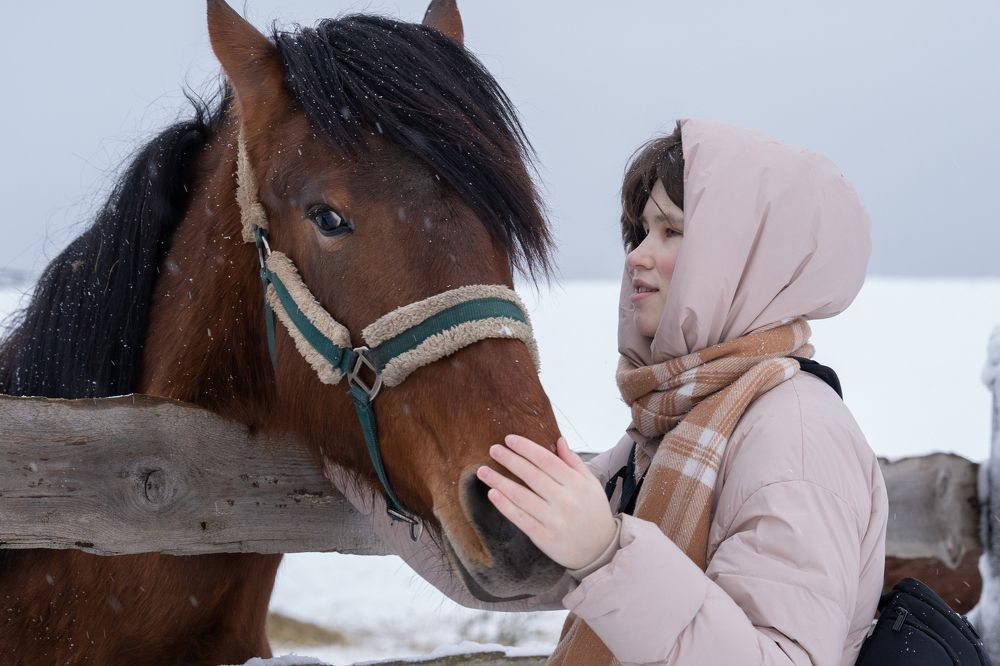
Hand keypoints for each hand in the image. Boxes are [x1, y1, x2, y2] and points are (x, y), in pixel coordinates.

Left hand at [476, 435, 616, 569]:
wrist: (600, 550)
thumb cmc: (594, 513)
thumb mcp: (591, 484)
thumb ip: (574, 462)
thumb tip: (559, 440)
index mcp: (577, 484)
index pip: (547, 460)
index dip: (527, 448)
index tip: (509, 439)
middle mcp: (566, 501)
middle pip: (532, 476)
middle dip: (511, 460)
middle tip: (493, 449)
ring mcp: (554, 520)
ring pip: (522, 497)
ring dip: (500, 482)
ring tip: (483, 471)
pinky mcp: (545, 538)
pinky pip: (521, 519)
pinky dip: (506, 506)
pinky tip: (493, 494)